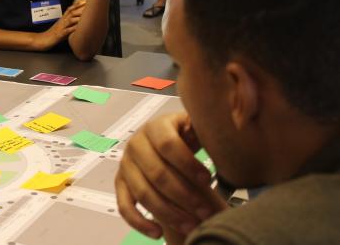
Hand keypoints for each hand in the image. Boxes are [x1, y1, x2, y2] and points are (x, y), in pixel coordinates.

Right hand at [33, 0, 86, 50]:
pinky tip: (78, 28)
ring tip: (86, 15)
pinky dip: (73, 29)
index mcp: (63, 18)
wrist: (44, 40)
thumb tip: (80, 18)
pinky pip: (67, 31)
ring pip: (70, 20)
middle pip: (72, 12)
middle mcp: (62, 21)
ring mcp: (61, 27)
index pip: (71, 8)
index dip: (79, 3)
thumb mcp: (62, 24)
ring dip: (78, 17)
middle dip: (81, 8)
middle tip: (90, 4)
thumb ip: (69, 20)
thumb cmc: (54, 33)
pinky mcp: (60, 35)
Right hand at [115, 113, 225, 239]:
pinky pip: (124, 205)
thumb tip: (237, 124)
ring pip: (142, 192)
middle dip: (183, 196)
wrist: (166, 139)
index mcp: (155, 126)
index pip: (167, 144)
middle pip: (156, 172)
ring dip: (167, 213)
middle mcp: (135, 144)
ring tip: (191, 226)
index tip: (209, 180)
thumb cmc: (188, 137)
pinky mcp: (120, 183)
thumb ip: (209, 128)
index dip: (187, 164)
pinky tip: (157, 234)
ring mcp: (125, 164)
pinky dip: (138, 222)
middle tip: (206, 212)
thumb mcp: (198, 126)